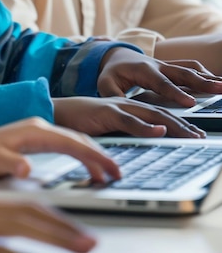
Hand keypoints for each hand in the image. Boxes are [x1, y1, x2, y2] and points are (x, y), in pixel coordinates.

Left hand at [0, 117, 119, 181]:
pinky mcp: (37, 137)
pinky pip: (66, 143)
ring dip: (91, 154)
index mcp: (35, 130)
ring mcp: (39, 130)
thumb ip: (12, 165)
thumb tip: (26, 168)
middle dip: (99, 155)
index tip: (108, 168)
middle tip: (116, 173)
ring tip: (106, 173)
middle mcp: (40, 126)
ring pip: (73, 140)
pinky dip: (80, 153)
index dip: (92, 156)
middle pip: (77, 139)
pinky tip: (85, 165)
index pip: (71, 142)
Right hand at [53, 95, 204, 137]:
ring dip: (172, 124)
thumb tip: (137, 151)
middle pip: (160, 113)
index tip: (193, 133)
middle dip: (182, 124)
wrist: (57, 112)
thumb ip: (122, 135)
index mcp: (127, 107)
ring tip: (189, 134)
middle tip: (199, 136)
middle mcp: (126, 104)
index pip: (158, 114)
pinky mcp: (106, 112)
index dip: (177, 123)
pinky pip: (129, 120)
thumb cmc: (80, 122)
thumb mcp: (106, 129)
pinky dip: (146, 126)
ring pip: (151, 114)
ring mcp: (117, 106)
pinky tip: (159, 130)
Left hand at [98, 47, 221, 105]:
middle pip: (183, 73)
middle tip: (220, 89)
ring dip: (208, 76)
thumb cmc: (111, 73)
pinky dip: (205, 73)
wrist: (115, 55)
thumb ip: (112, 95)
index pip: (162, 84)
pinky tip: (216, 82)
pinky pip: (190, 68)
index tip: (190, 104)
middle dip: (202, 82)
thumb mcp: (104, 84)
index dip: (176, 93)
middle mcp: (158, 65)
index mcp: (144, 70)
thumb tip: (122, 108)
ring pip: (190, 68)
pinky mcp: (172, 67)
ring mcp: (166, 65)